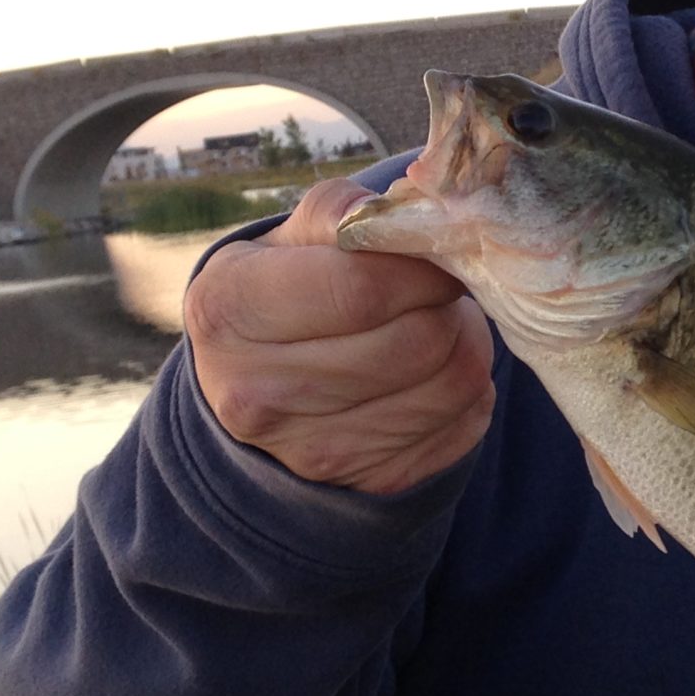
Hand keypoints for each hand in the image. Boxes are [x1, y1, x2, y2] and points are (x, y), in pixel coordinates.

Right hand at [183, 178, 495, 494]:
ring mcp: (313, 452)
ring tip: (438, 322)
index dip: (419, 266)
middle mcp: (256, 394)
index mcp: (227, 311)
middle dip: (445, 304)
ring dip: (465, 342)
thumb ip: (343, 213)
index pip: (361, 289)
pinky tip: (435, 371)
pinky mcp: (370, 482)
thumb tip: (406, 214)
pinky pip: (463, 425)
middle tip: (440, 287)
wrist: (259, 388)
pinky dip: (467, 390)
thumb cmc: (283, 292)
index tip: (434, 251)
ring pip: (451, 384)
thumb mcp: (288, 240)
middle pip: (414, 342)